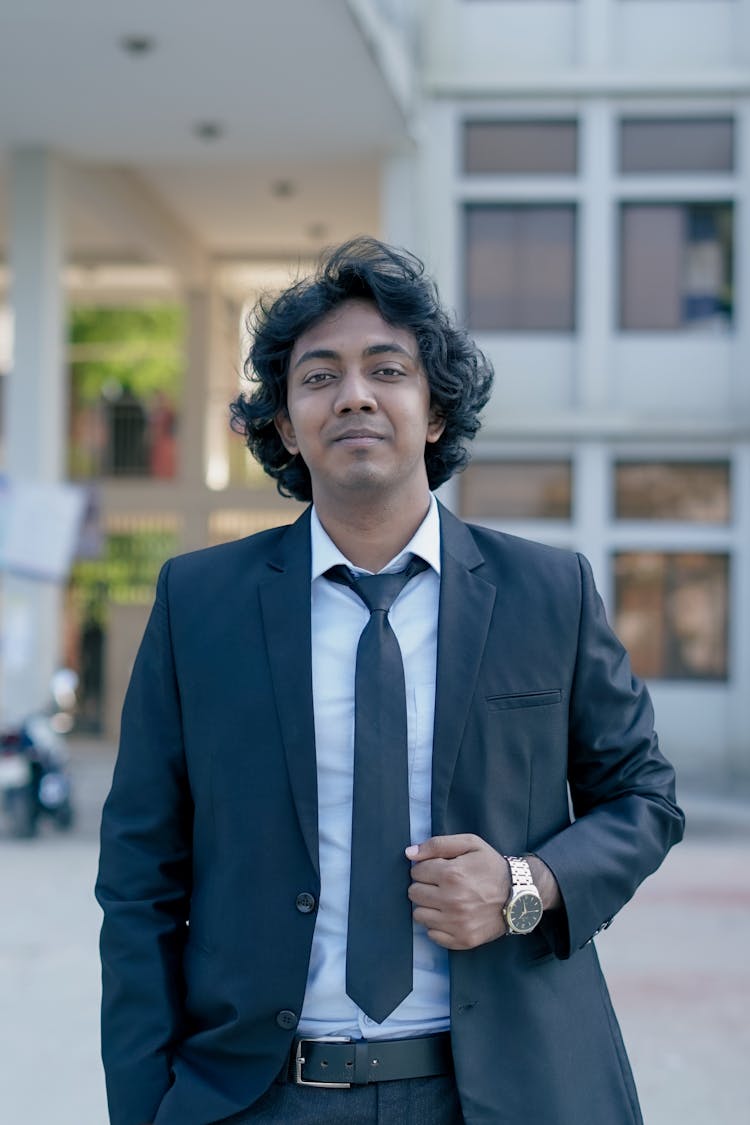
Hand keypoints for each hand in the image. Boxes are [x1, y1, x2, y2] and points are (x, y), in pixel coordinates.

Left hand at [405, 834, 509, 949]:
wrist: (520, 895)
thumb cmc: (492, 867)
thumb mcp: (470, 844)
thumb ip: (437, 844)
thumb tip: (409, 853)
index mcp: (451, 874)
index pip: (416, 872)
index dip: (425, 868)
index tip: (438, 869)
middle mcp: (452, 901)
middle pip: (414, 893)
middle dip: (424, 886)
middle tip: (440, 885)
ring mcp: (457, 923)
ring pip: (419, 915)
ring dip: (428, 906)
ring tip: (444, 900)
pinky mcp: (462, 940)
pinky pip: (432, 935)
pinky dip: (437, 925)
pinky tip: (450, 916)